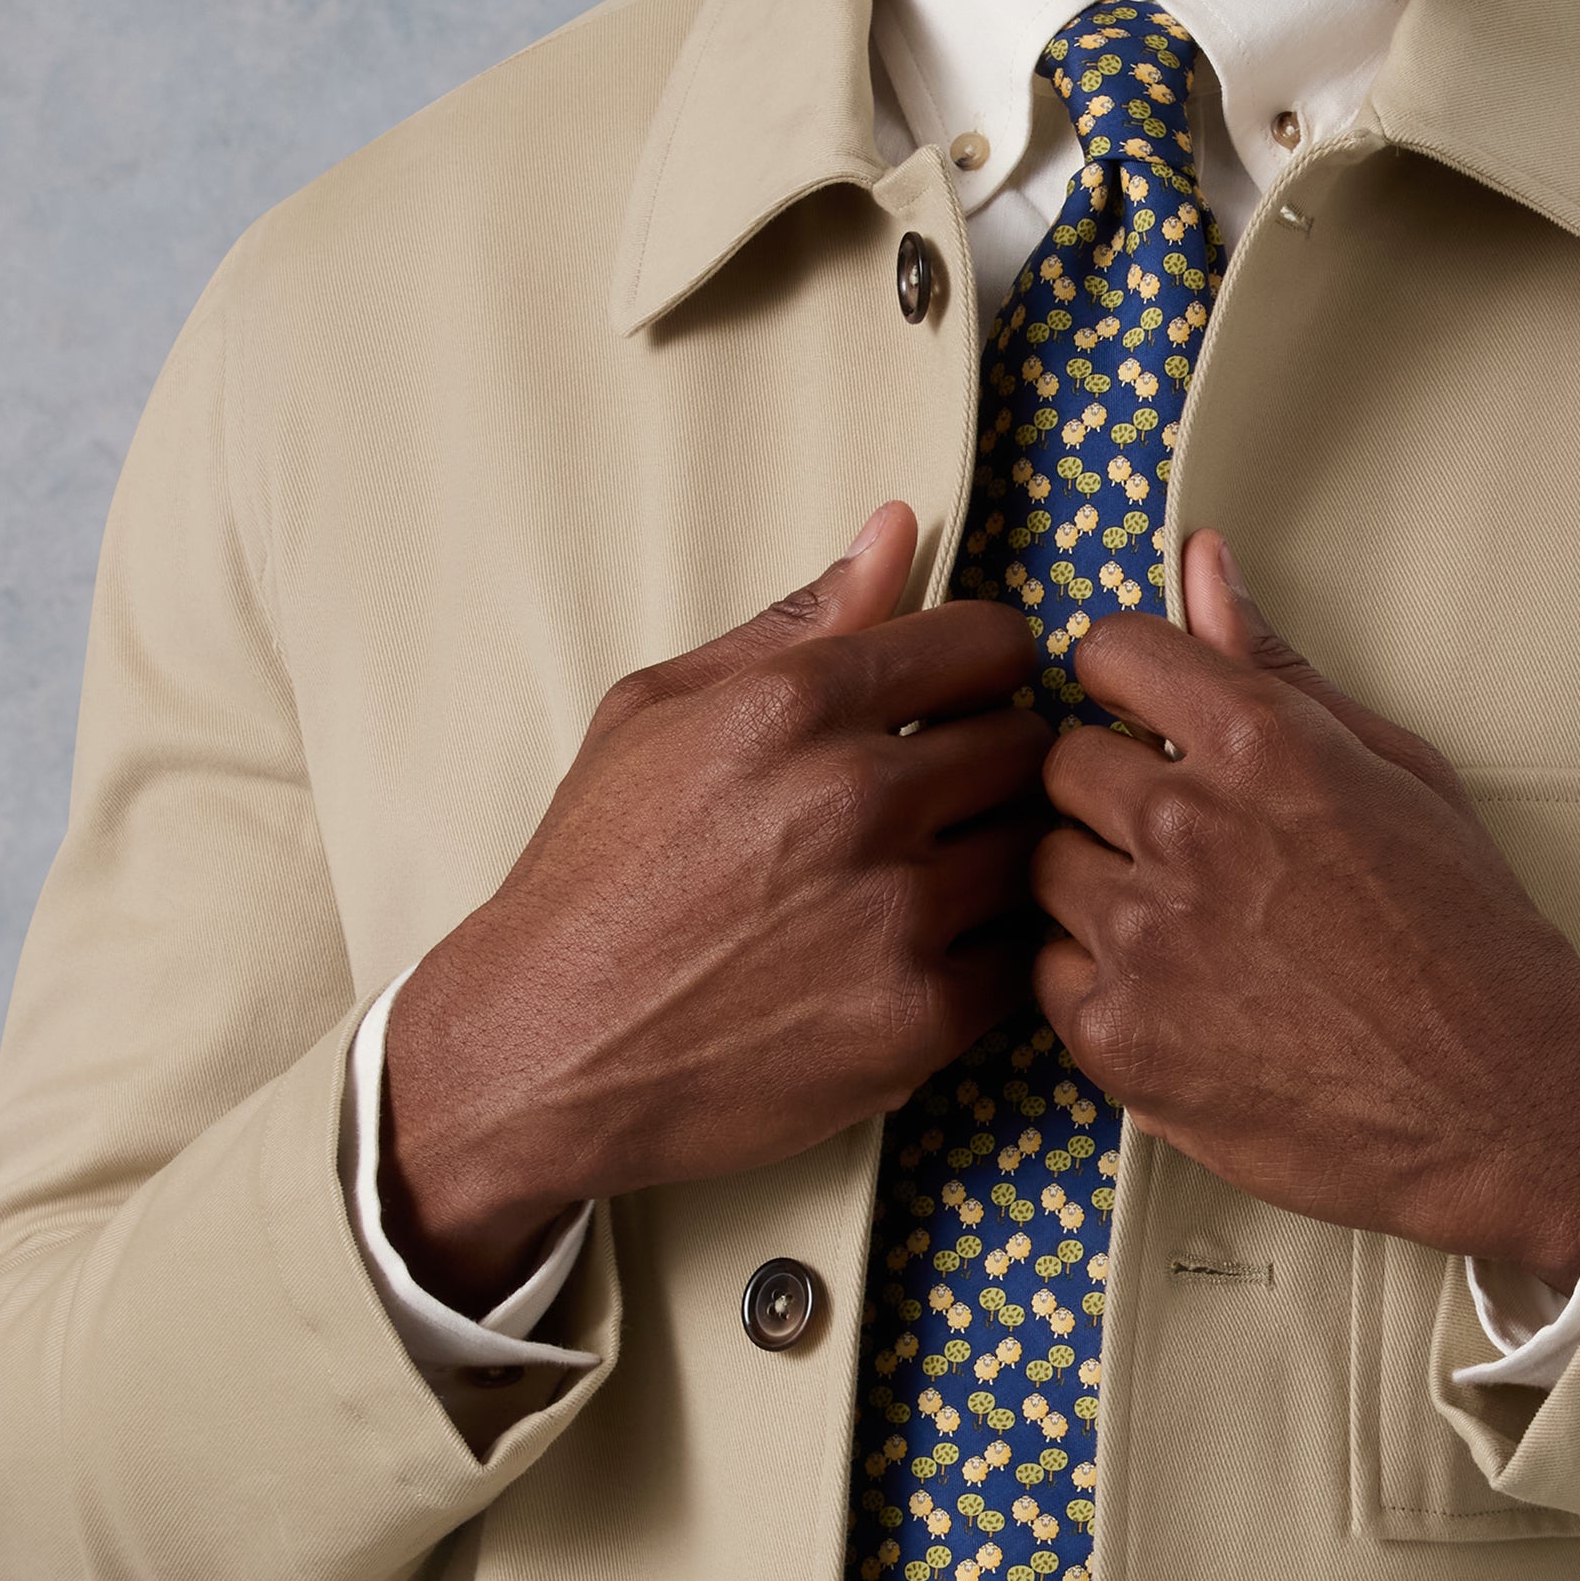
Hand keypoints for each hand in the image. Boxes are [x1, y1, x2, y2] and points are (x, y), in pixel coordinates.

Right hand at [381, 502, 1041, 1301]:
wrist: (547, 1049)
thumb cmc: (596, 877)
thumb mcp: (657, 713)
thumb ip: (793, 621)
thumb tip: (898, 531)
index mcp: (797, 705)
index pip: (990, 645)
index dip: (983, 670)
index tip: (961, 701)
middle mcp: (858, 798)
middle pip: (1026, 746)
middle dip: (992, 765)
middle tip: (939, 803)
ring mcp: (896, 912)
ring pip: (1032, 850)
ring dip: (996, 861)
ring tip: (926, 882)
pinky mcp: (918, 1018)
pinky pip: (1020, 958)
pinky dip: (987, 957)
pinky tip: (922, 957)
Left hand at [1032, 531, 1579, 1289]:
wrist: (1500, 1098)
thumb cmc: (1464, 938)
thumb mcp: (1396, 769)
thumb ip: (1278, 669)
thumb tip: (1205, 571)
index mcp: (1260, 745)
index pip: (1111, 653)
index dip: (1128, 686)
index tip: (1143, 721)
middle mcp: (1189, 828)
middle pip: (1063, 765)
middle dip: (1112, 795)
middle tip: (1185, 847)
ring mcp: (1146, 936)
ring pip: (1046, 869)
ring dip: (1099, 888)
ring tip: (1188, 928)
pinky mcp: (1120, 1035)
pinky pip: (1049, 973)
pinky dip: (1100, 983)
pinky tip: (1179, 996)